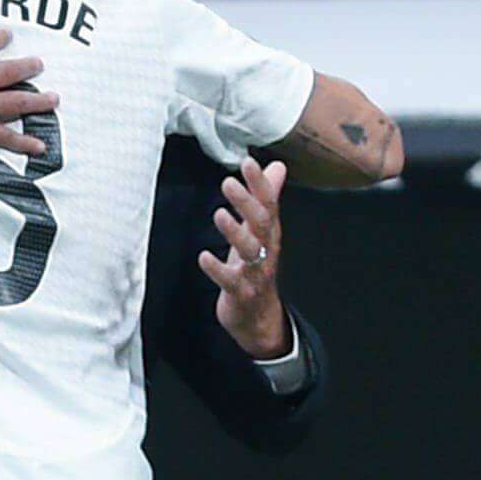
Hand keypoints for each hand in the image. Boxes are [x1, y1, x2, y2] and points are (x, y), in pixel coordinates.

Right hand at [0, 5, 55, 160]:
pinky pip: (8, 137)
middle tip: (39, 65)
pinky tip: (40, 145)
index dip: (2, 37)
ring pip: (20, 101)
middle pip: (15, 70)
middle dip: (30, 66)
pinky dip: (25, 143)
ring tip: (53, 99)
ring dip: (40, 100)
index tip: (8, 36)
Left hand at [199, 157, 291, 359]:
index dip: (260, 184)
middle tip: (228, 182)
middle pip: (262, 224)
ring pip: (250, 251)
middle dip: (247, 203)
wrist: (259, 317)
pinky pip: (231, 281)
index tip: (248, 162)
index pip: (269, 204)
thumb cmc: (255, 267)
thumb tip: (277, 166)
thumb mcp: (261, 231)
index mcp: (269, 233)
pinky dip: (217, 269)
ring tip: (219, 214)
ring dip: (235, 232)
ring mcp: (255, 273)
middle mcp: (266, 250)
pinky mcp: (241, 293)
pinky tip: (204, 257)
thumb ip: (267, 197)